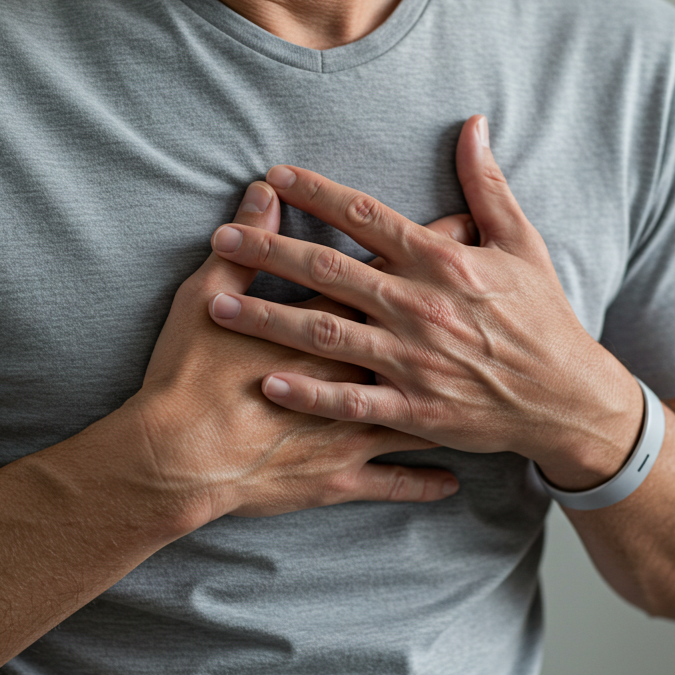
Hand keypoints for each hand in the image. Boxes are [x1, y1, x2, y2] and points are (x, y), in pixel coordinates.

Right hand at [119, 182, 471, 527]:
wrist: (179, 460)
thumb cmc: (189, 378)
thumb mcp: (204, 299)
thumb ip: (245, 248)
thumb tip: (264, 193)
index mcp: (324, 329)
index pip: (387, 281)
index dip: (427, 254)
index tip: (463, 231)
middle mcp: (352, 377)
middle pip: (417, 336)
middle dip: (458, 313)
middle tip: (495, 293)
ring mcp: (352, 430)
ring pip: (419, 411)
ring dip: (454, 398)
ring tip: (487, 389)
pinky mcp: (342, 477)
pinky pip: (395, 481)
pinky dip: (424, 481)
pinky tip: (452, 480)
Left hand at [204, 116, 643, 489]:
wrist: (568, 398)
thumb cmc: (544, 318)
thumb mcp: (523, 245)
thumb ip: (488, 185)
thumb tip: (472, 124)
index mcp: (444, 263)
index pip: (367, 217)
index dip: (316, 194)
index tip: (273, 176)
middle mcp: (422, 307)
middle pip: (329, 270)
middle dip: (269, 251)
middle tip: (220, 237)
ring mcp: (415, 361)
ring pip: (325, 334)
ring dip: (268, 318)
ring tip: (218, 306)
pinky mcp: (416, 409)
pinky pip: (350, 402)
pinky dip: (307, 394)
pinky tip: (265, 382)